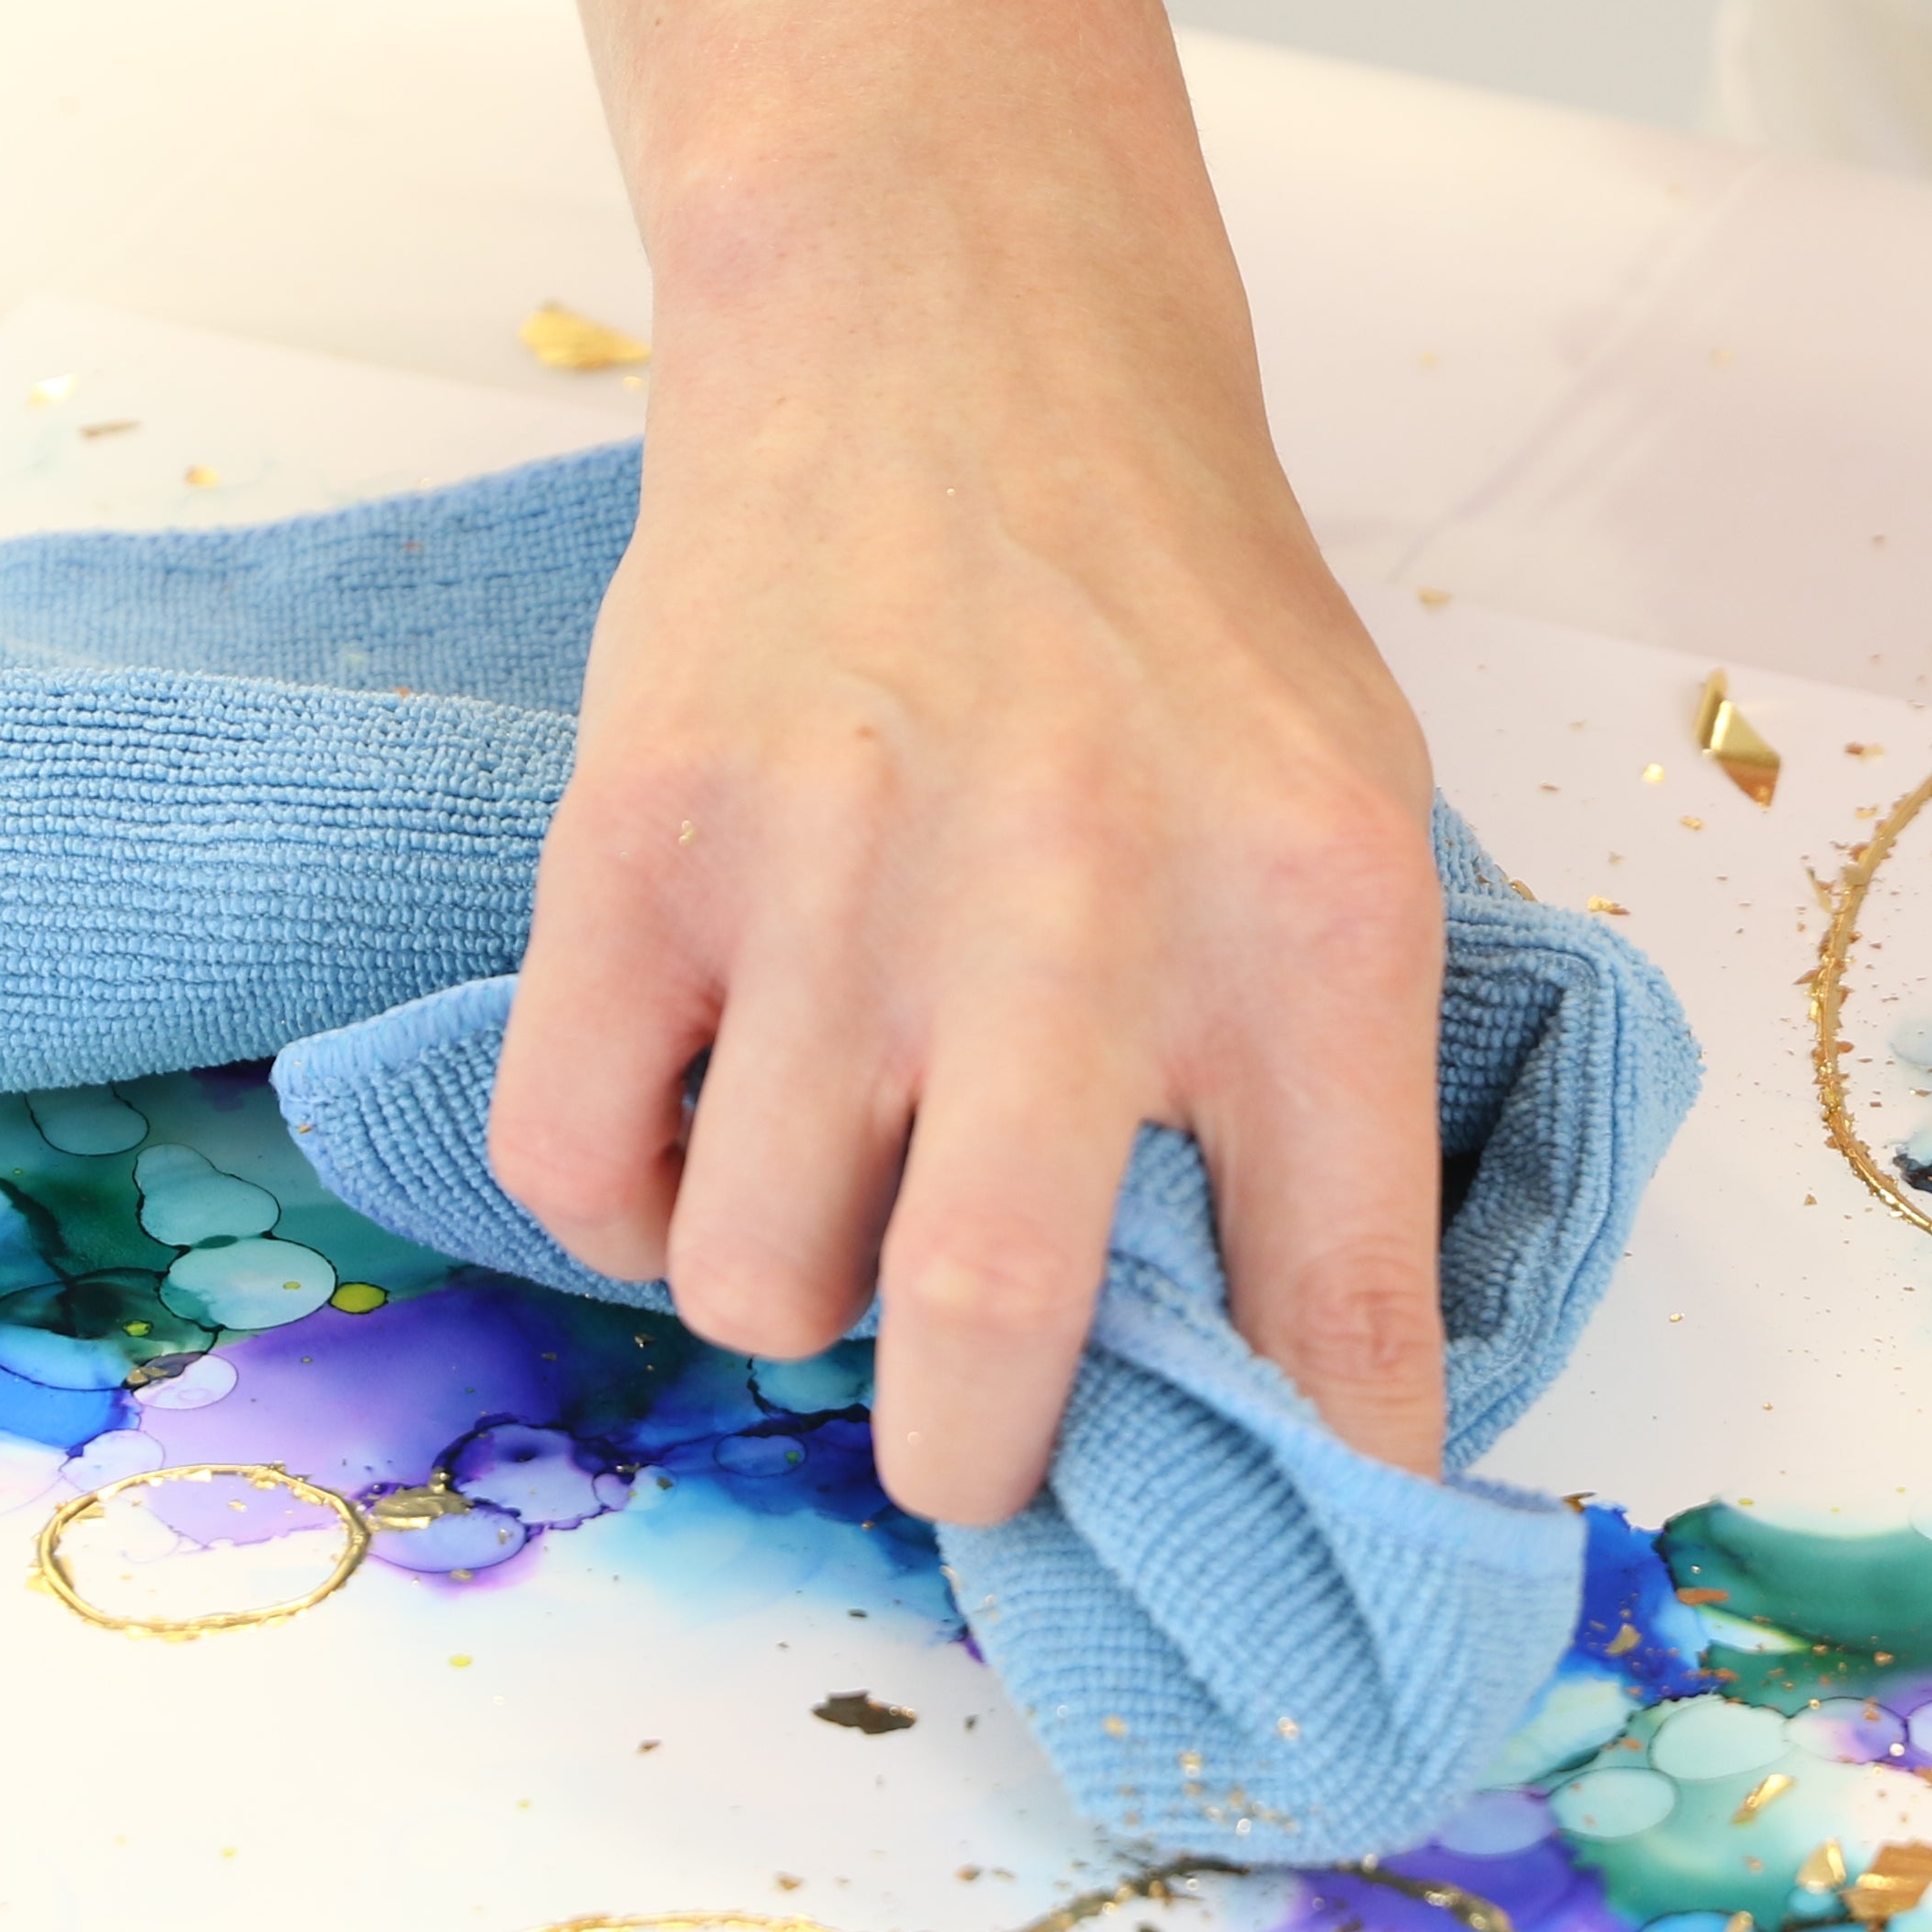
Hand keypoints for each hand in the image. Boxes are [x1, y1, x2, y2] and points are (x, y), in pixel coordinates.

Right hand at [463, 0, 1453, 1523]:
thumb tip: (1304, 1421)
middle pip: (990, 1356)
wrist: (951, 332)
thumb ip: (1329, 1105)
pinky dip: (633, 1201)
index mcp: (1308, 920)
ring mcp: (837, 875)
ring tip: (836, 1174)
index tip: (1300, 1599)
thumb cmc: (1166, 620)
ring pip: (759, 1287)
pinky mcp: (638, 840)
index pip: (1346, 1313)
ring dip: (790, 1297)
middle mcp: (1077, 903)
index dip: (1324, 1504)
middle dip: (975, 1463)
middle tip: (975, 1429)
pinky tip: (707, 1105)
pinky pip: (585, 1173)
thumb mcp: (1345, 826)